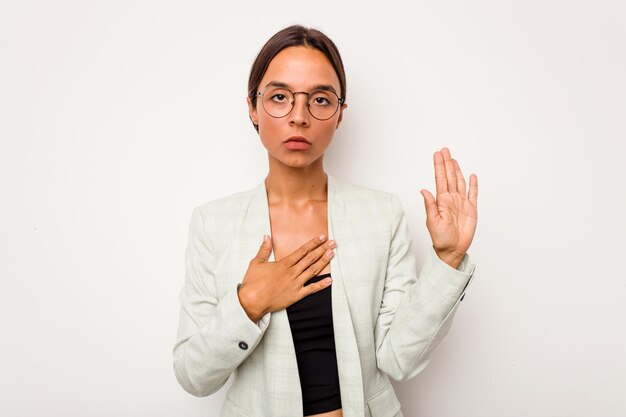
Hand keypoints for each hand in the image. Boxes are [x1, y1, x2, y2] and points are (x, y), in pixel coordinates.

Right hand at [237, 234, 335, 321]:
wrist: (252, 301)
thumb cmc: (253, 283)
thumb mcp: (256, 263)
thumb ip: (264, 249)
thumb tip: (267, 237)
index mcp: (283, 264)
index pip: (302, 251)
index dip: (313, 243)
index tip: (321, 237)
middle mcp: (292, 272)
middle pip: (310, 258)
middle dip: (322, 249)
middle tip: (333, 243)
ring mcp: (295, 284)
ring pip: (313, 270)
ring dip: (323, 262)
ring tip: (332, 254)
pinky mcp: (296, 295)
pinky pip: (311, 289)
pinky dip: (321, 285)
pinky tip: (330, 280)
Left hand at [419, 147, 477, 267]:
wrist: (452, 250)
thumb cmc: (440, 239)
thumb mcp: (433, 222)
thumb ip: (430, 205)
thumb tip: (423, 190)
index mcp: (442, 201)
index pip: (440, 179)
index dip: (439, 166)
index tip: (437, 154)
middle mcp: (451, 199)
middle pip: (450, 177)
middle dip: (447, 163)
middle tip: (444, 150)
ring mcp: (462, 203)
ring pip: (460, 182)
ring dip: (457, 170)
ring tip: (453, 159)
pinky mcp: (471, 209)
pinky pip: (473, 194)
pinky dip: (473, 185)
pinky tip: (471, 175)